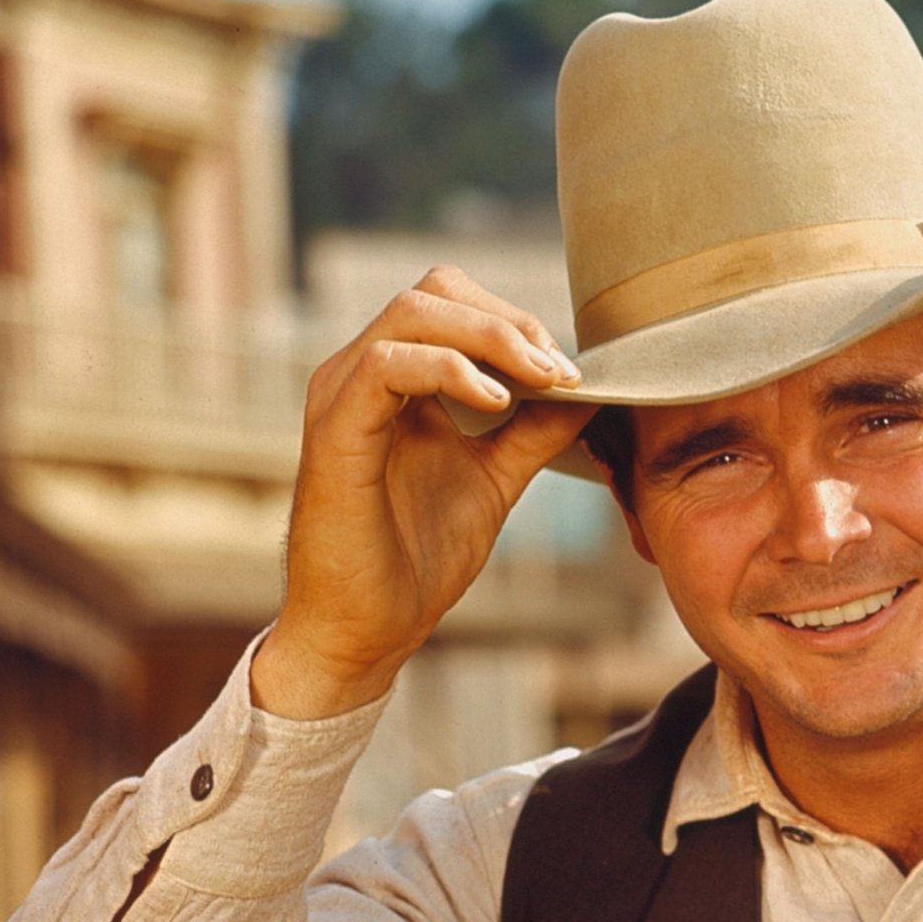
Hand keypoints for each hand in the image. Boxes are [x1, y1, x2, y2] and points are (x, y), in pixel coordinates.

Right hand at [251, 267, 597, 718]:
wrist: (369, 630)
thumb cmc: (415, 558)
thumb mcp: (495, 480)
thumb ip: (534, 432)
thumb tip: (588, 392)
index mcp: (395, 379)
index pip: (453, 301)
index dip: (517, 321)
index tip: (572, 372)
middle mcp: (361, 374)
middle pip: (434, 291)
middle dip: (510, 321)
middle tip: (561, 371)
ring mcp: (342, 397)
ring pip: (411, 314)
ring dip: (490, 337)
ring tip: (540, 381)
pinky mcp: (335, 431)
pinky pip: (386, 365)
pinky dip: (448, 370)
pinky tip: (496, 404)